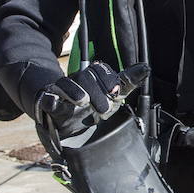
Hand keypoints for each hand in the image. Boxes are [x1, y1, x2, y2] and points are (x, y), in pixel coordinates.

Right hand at [35, 61, 149, 144]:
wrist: (68, 124)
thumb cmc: (92, 107)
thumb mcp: (112, 97)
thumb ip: (127, 83)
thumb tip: (145, 68)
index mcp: (93, 77)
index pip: (99, 70)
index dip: (108, 78)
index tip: (116, 91)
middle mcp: (77, 81)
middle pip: (85, 76)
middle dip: (97, 91)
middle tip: (105, 108)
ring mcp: (61, 91)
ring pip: (66, 83)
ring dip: (76, 92)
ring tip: (84, 102)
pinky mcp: (48, 102)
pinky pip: (47, 97)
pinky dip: (51, 99)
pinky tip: (56, 103)